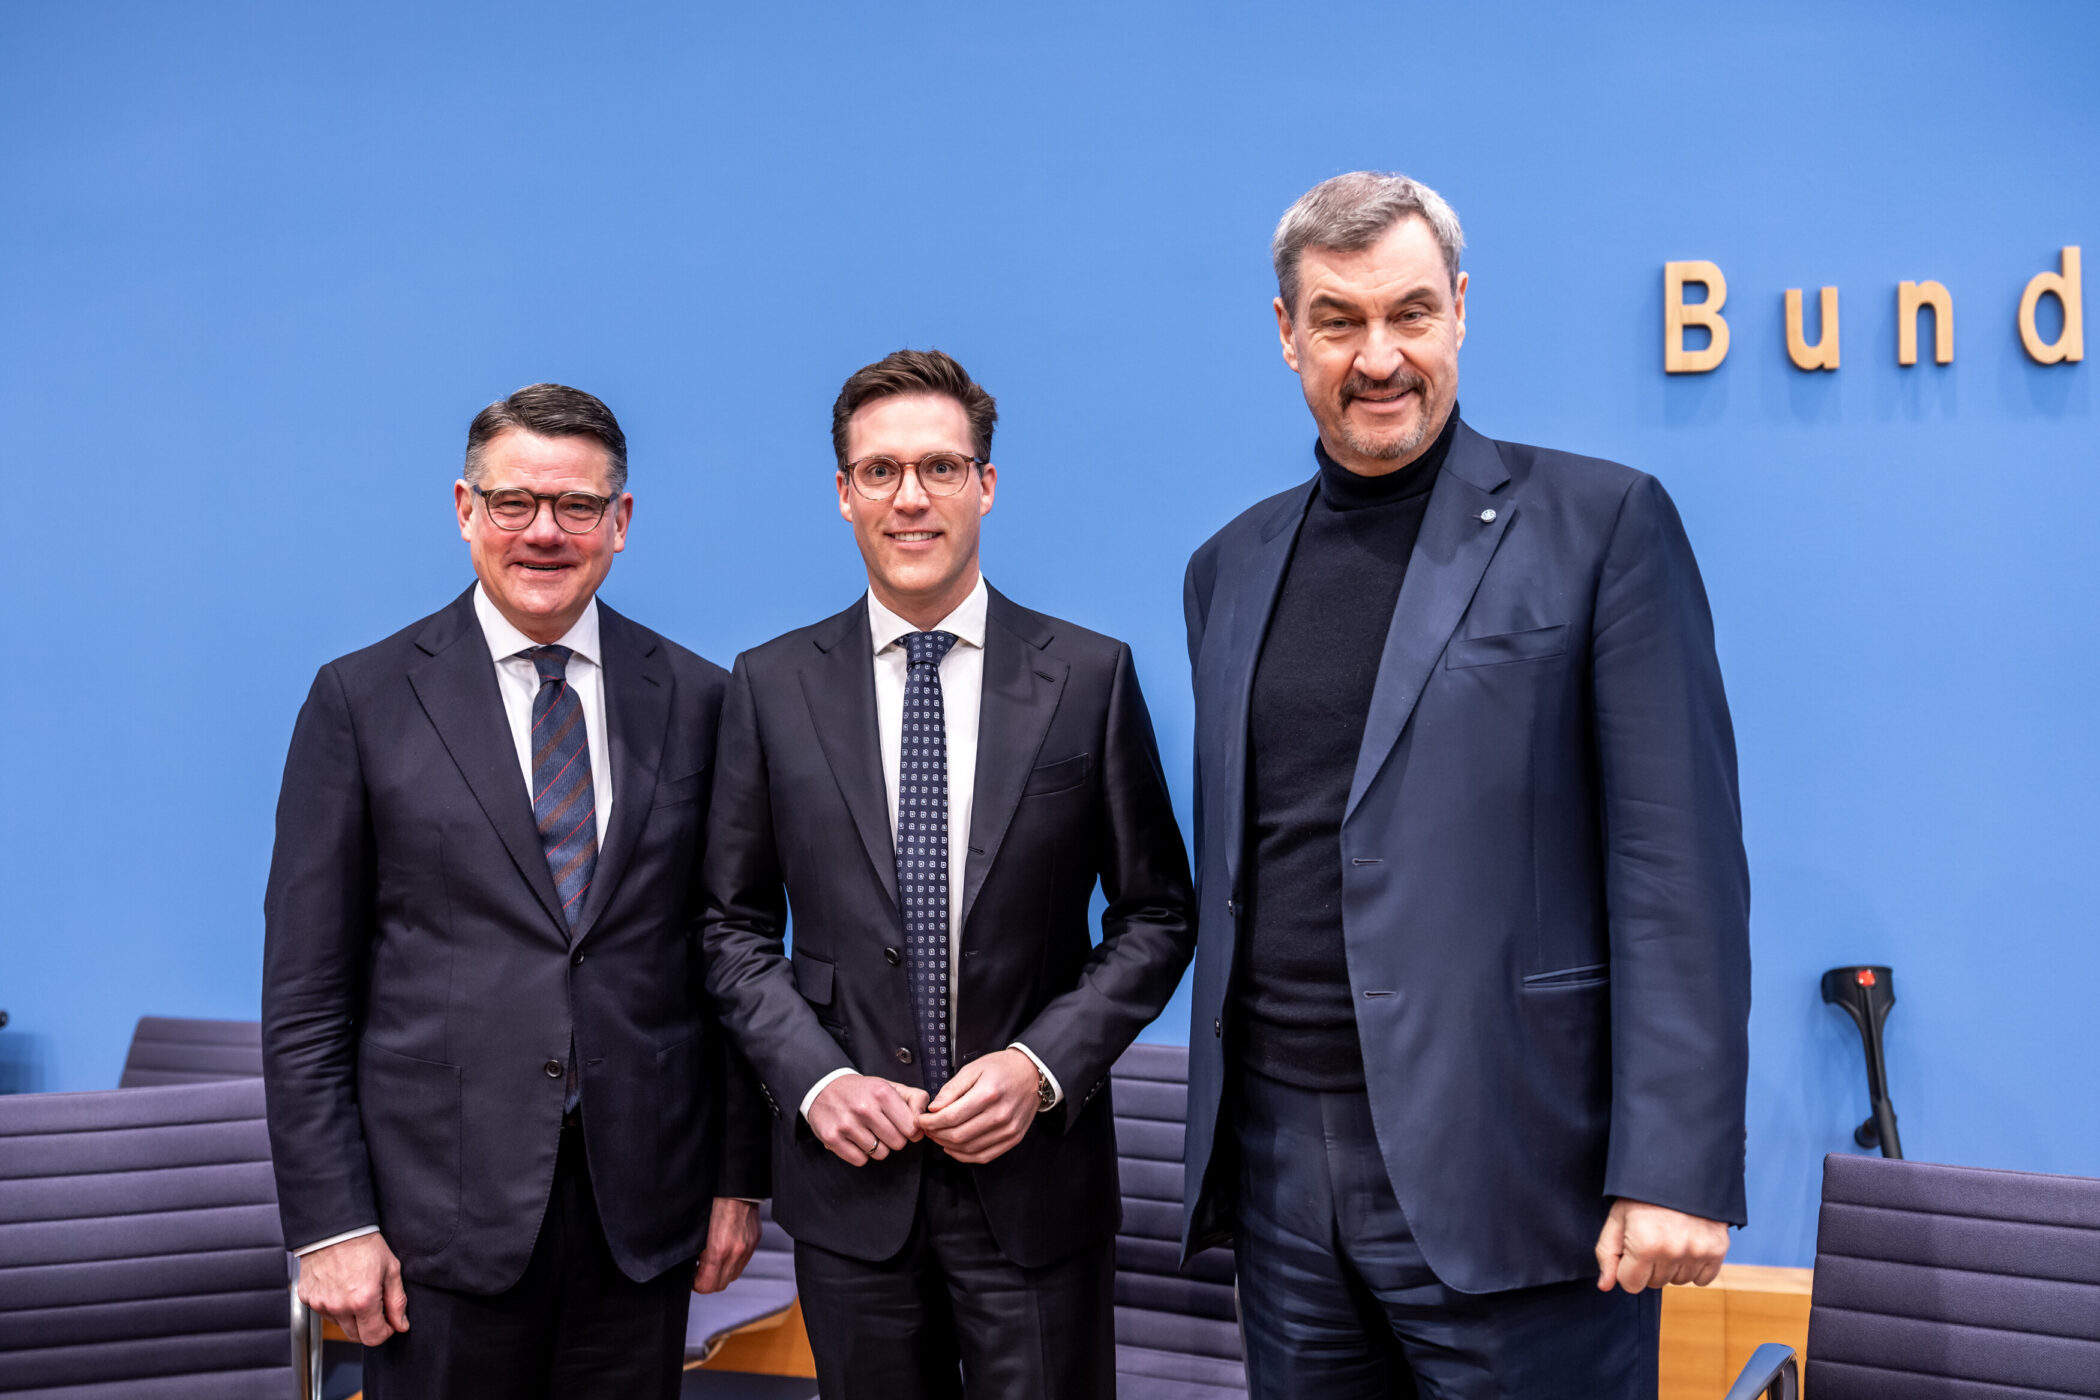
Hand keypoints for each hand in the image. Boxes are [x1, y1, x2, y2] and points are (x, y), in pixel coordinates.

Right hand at [297, 1233, 408, 1344]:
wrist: (334, 1227)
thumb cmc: (364, 1244)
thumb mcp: (391, 1269)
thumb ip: (397, 1301)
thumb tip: (401, 1325)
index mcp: (363, 1301)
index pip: (373, 1338)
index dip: (384, 1332)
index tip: (388, 1322)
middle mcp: (338, 1306)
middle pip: (355, 1336)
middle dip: (368, 1326)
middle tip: (374, 1304)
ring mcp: (320, 1303)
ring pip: (339, 1324)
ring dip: (350, 1315)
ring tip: (355, 1289)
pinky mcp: (307, 1298)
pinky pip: (323, 1312)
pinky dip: (333, 1305)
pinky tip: (339, 1286)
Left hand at [692, 1198, 761, 1292]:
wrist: (735, 1185)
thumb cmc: (712, 1202)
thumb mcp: (697, 1231)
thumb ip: (696, 1252)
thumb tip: (692, 1266)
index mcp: (718, 1250)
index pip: (707, 1286)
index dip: (695, 1285)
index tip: (690, 1278)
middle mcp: (736, 1252)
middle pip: (721, 1285)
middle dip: (708, 1282)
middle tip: (698, 1271)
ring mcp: (747, 1247)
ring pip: (733, 1275)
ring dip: (721, 1273)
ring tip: (711, 1261)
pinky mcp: (754, 1240)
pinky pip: (742, 1261)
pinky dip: (732, 1261)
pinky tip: (724, 1250)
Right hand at [807, 1074, 929, 1165]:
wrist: (824, 1087)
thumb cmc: (863, 1090)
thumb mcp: (890, 1086)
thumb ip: (916, 1099)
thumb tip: (924, 1121)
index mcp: (882, 1093)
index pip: (912, 1128)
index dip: (911, 1131)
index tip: (902, 1126)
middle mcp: (864, 1108)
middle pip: (897, 1143)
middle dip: (894, 1139)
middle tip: (883, 1129)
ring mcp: (847, 1124)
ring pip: (880, 1154)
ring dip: (877, 1147)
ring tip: (868, 1132)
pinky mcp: (832, 1137)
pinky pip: (860, 1160)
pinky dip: (861, 1154)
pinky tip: (856, 1140)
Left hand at [916, 1049, 1040, 1164]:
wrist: (1032, 1073)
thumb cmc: (1001, 1068)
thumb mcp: (973, 1069)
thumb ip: (952, 1089)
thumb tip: (934, 1109)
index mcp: (988, 1094)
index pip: (951, 1117)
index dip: (931, 1122)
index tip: (921, 1120)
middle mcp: (1000, 1115)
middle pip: (958, 1135)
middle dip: (936, 1134)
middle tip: (927, 1129)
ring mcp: (1008, 1130)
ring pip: (969, 1148)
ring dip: (947, 1145)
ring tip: (938, 1136)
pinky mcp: (1013, 1138)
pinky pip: (984, 1156)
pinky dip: (965, 1155)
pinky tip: (954, 1147)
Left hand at [1594, 1198, 1729, 1291]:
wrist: (1682, 1169)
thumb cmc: (1643, 1194)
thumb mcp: (1618, 1217)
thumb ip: (1607, 1253)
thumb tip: (1605, 1286)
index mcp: (1644, 1244)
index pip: (1631, 1285)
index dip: (1627, 1268)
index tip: (1631, 1249)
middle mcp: (1673, 1251)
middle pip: (1654, 1283)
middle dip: (1649, 1266)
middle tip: (1652, 1236)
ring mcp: (1698, 1251)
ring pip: (1678, 1281)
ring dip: (1672, 1266)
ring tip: (1670, 1237)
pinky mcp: (1718, 1249)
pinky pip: (1703, 1279)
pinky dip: (1694, 1267)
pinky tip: (1688, 1244)